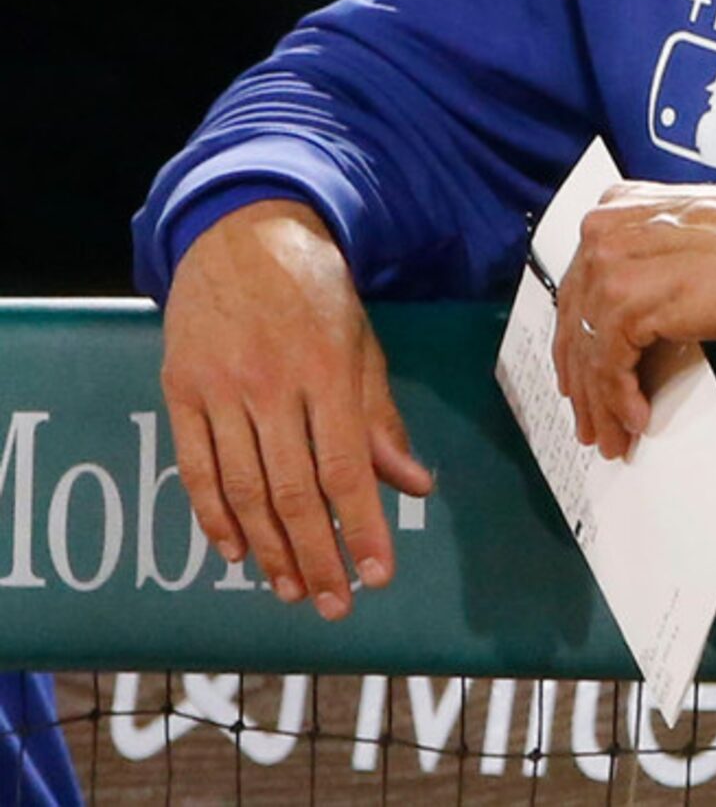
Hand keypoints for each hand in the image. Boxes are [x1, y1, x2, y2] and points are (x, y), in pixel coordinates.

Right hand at [159, 199, 433, 620]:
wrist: (240, 232)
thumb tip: (415, 485)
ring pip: (243, 490)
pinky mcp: (179, 392)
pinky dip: (214, 517)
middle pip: (292, 491)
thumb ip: (381, 417)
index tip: (379, 574)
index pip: (346, 467)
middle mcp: (270, 385)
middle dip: (317, 556)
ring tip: (291, 591)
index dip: (361, 526)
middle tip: (336, 604)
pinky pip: (196, 469)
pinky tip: (235, 553)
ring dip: (268, 550)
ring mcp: (218, 390)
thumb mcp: (362, 341)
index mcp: (326, 369)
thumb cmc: (315, 288)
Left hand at [552, 181, 715, 458]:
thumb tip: (630, 331)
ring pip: (588, 349)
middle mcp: (605, 231)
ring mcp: (612, 262)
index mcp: (617, 211)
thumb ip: (648, 270)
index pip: (579, 290)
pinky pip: (610, 364)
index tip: (581, 380)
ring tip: (614, 435)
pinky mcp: (630, 298)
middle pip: (576, 322)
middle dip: (584, 382)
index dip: (577, 344)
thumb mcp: (687, 248)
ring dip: (602, 402)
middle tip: (594, 421)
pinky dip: (621, 398)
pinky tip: (635, 417)